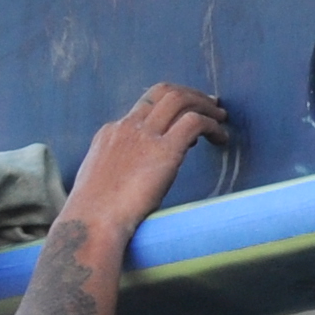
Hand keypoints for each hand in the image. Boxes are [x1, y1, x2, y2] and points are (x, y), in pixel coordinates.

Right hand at [69, 83, 232, 225]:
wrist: (92, 222)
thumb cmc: (94, 217)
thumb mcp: (99, 183)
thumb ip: (117, 172)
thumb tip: (132, 179)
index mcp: (111, 134)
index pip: (145, 106)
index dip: (170, 108)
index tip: (187, 117)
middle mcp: (127, 127)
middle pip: (163, 92)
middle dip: (191, 94)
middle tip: (210, 105)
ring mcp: (145, 136)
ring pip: (180, 99)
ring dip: (205, 106)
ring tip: (221, 119)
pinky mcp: (165, 150)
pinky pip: (194, 122)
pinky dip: (212, 125)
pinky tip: (221, 138)